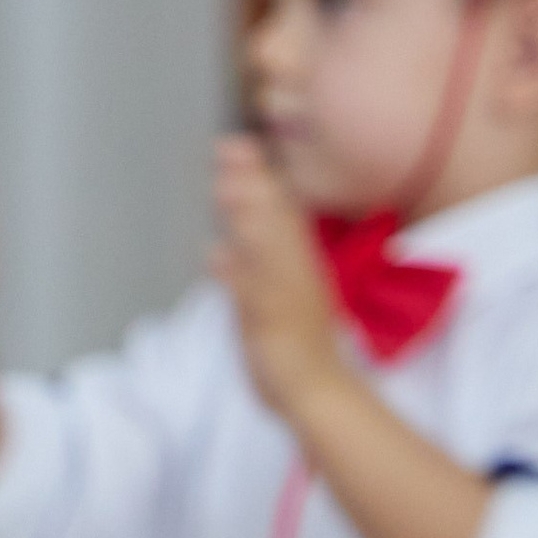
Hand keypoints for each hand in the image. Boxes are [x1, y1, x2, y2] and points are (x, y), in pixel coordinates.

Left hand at [211, 134, 347, 426]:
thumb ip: (241, 278)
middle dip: (251, 182)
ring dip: (247, 216)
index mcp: (297, 266)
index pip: (279, 212)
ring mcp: (286, 297)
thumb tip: (216, 252)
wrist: (321, 392)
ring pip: (266, 250)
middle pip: (273, 219)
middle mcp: (295, 274)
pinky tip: (219, 255)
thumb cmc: (296, 350)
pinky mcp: (274, 326)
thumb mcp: (265, 306)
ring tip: (226, 184)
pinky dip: (239, 276)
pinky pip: (257, 297)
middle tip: (230, 146)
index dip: (258, 177)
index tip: (238, 146)